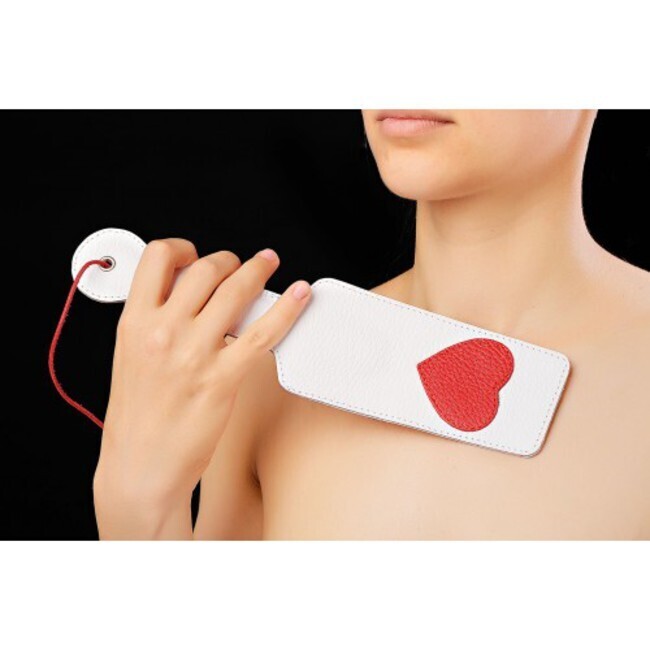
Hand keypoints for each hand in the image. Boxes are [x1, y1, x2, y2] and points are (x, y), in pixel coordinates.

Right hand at [95, 238, 310, 508]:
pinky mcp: (222, 378)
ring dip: (258, 270)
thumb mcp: (131, 357)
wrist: (140, 466)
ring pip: (235, 292)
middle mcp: (163, 332)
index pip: (157, 258)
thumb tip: (186, 296)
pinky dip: (287, 309)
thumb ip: (155, 322)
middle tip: (238, 265)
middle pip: (205, 269)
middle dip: (227, 260)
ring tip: (267, 264)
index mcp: (134, 323)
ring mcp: (194, 354)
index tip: (195, 254)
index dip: (182, 248)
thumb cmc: (138, 417)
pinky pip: (263, 333)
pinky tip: (300, 295)